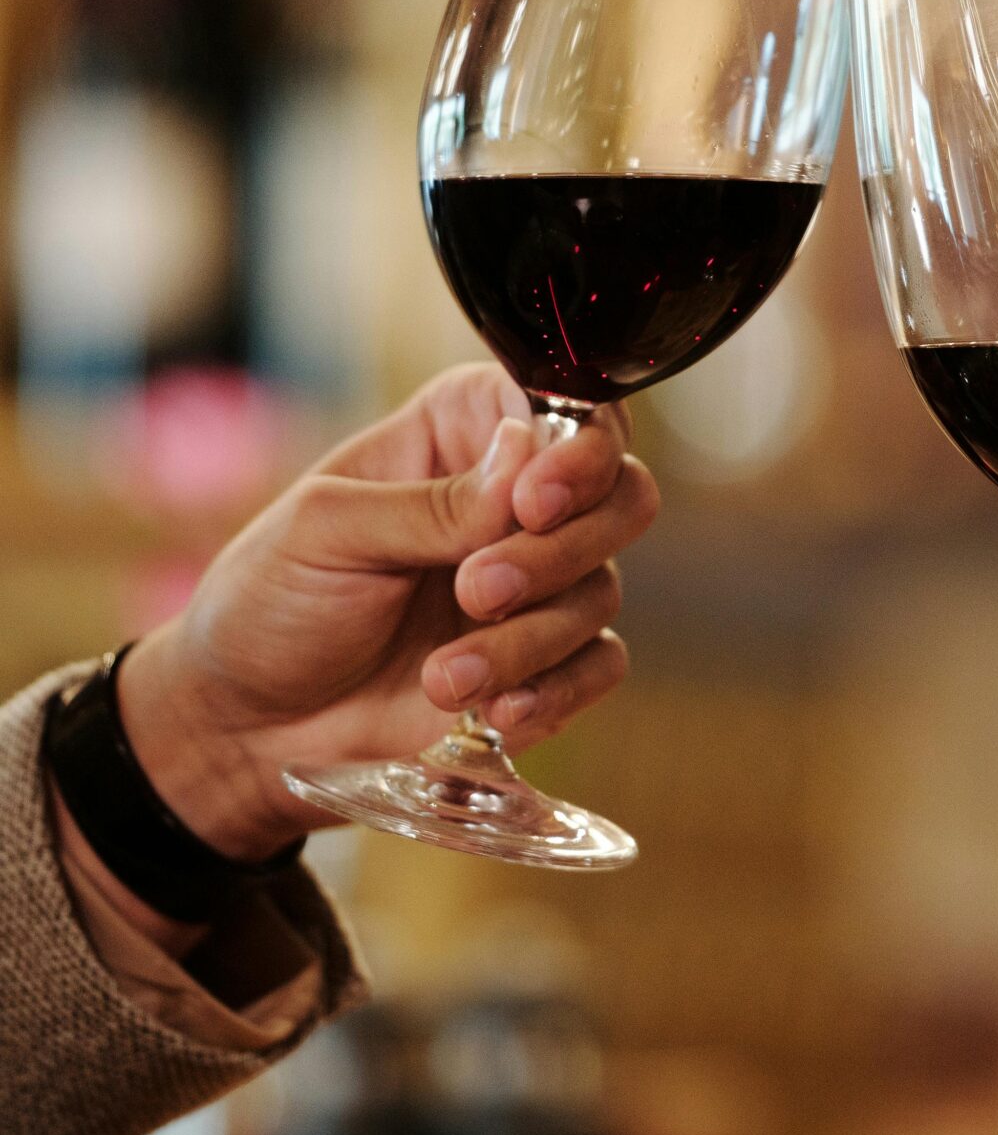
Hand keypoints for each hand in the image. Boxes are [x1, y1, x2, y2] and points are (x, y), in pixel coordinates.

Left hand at [117, 365, 658, 860]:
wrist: (245, 728)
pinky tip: (497, 714)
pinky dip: (559, 691)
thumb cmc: (270, 602)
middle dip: (562, 549)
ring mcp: (532, 585)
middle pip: (617, 493)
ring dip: (530, 639)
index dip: (572, 449)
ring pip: (602, 589)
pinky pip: (599, 666)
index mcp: (458, 434)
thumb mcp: (326, 532)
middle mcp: (511, 501)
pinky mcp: (538, 664)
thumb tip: (523, 460)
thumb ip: (429, 502)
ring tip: (443, 678)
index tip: (531, 499)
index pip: (561, 406)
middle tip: (477, 590)